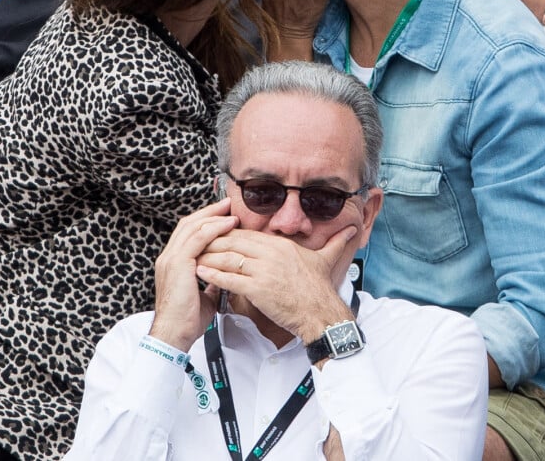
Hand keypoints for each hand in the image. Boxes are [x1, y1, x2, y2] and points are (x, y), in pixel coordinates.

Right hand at [149, 200, 238, 350]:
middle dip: (209, 212)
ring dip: (213, 217)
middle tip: (228, 204)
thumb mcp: (203, 294)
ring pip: (192, 227)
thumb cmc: (187, 320)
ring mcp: (171, 258)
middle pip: (188, 223)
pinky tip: (227, 225)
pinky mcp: (178, 264)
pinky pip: (197, 239)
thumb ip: (210, 280)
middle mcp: (169, 256)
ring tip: (230, 211)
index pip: (187, 233)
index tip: (222, 215)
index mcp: (172, 262)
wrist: (174, 335)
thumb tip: (223, 274)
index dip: (205, 221)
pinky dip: (213, 229)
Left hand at [195, 226, 356, 342]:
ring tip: (193, 256)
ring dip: (209, 256)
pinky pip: (230, 279)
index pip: (248, 234)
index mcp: (282, 245)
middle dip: (214, 242)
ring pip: (229, 258)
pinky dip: (213, 275)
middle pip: (234, 242)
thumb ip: (335, 242)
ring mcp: (264, 270)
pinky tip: (201, 273)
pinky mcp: (258, 289)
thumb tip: (350, 231)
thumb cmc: (320, 290)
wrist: (322, 314)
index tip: (216, 234)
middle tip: (198, 243)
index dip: (229, 234)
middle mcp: (271, 253)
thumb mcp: (325, 259)